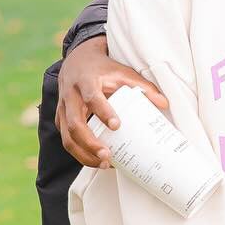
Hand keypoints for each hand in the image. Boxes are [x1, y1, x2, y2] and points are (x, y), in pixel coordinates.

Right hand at [57, 36, 168, 167]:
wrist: (77, 60)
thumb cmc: (102, 68)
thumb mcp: (123, 72)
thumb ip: (144, 87)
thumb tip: (165, 104)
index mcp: (86, 81)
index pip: (92, 97)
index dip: (103, 112)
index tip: (117, 126)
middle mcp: (70, 95)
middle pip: (75, 123)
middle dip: (90, 143)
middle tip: (108, 155)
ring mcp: (62, 108)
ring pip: (67, 136)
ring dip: (83, 154)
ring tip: (103, 164)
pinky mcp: (60, 119)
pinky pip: (66, 139)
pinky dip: (80, 153)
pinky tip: (96, 161)